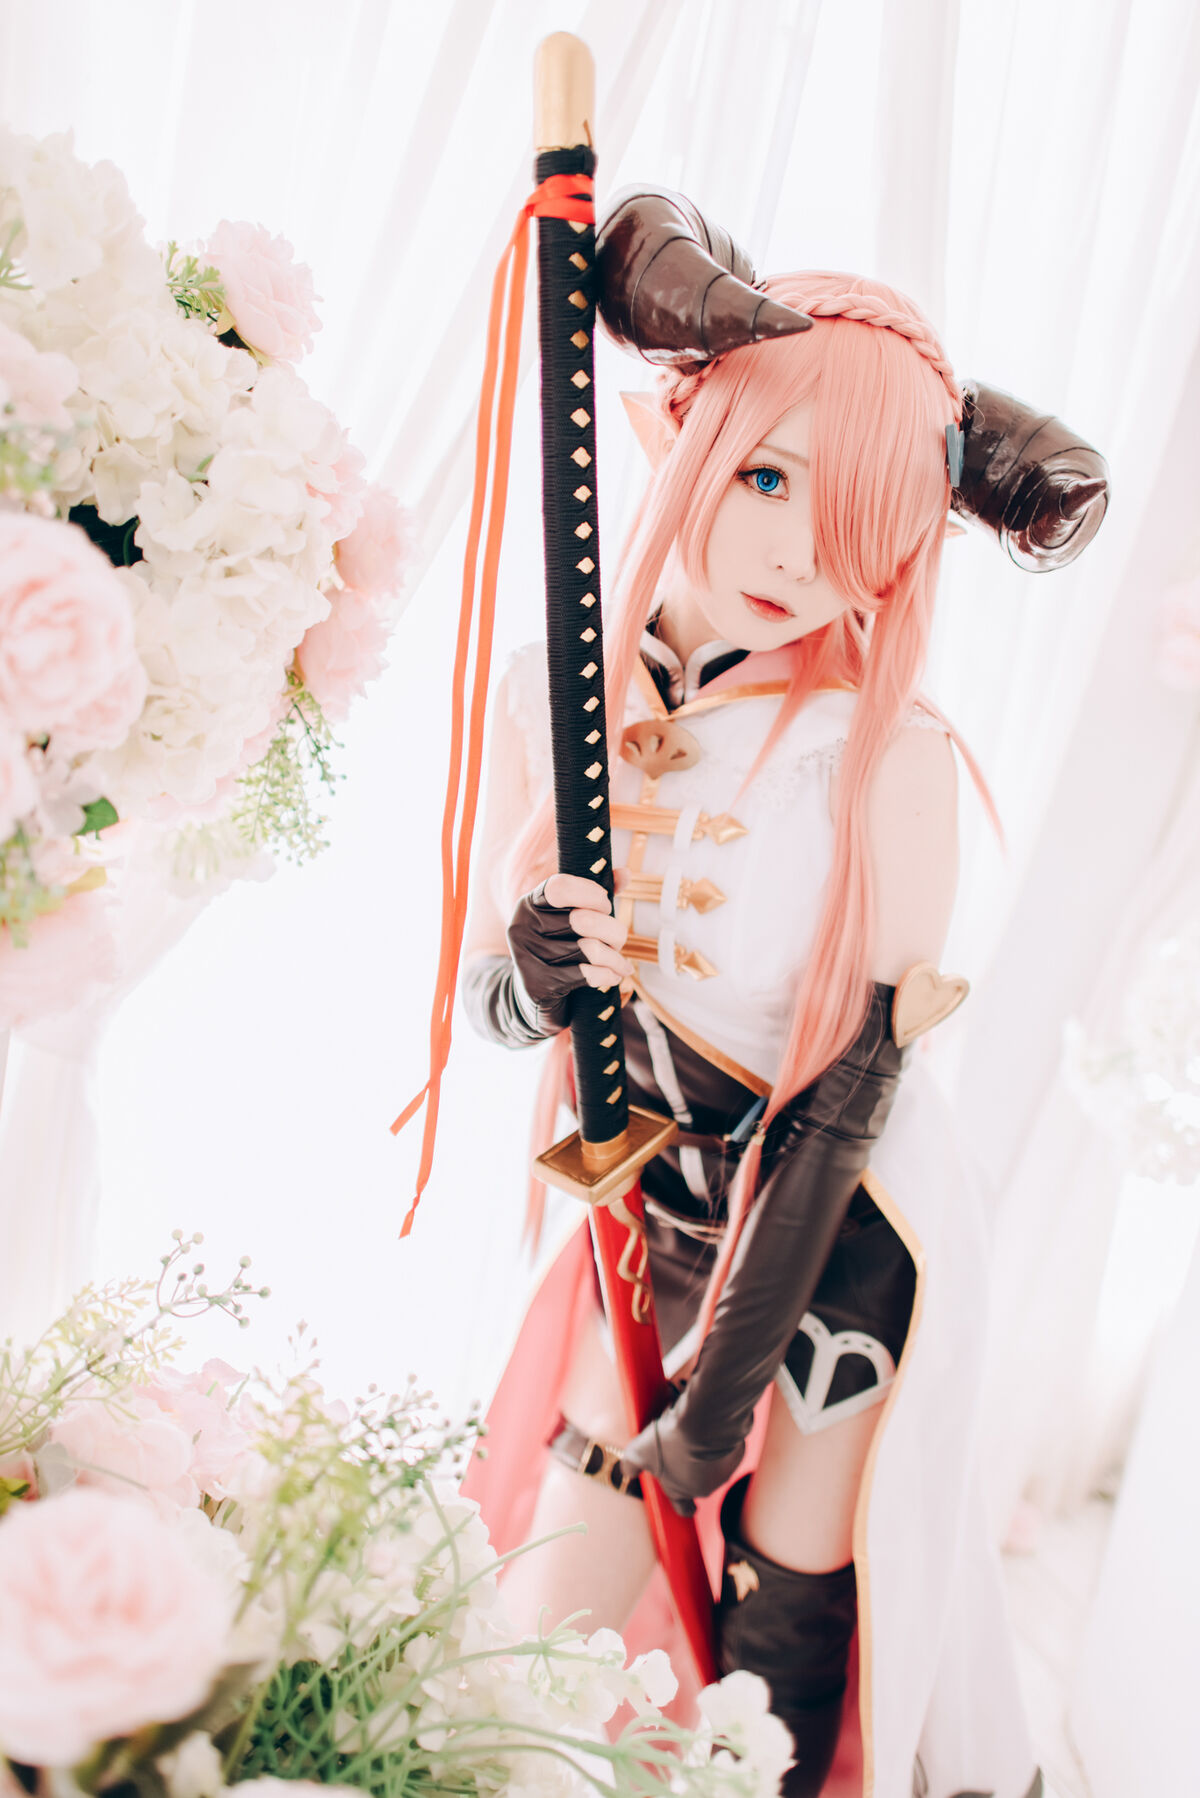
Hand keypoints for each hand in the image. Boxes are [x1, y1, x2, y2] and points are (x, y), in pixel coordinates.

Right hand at [507, 873, 633, 1031]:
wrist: (532, 996)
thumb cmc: (559, 948)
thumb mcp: (572, 917)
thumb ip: (596, 895)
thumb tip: (625, 874)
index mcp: (530, 903)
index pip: (560, 887)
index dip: (590, 893)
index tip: (604, 904)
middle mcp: (522, 926)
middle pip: (583, 920)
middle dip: (613, 931)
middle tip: (617, 940)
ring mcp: (527, 956)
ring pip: (590, 949)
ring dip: (615, 957)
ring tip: (622, 962)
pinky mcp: (538, 984)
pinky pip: (587, 974)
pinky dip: (608, 974)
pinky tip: (615, 975)